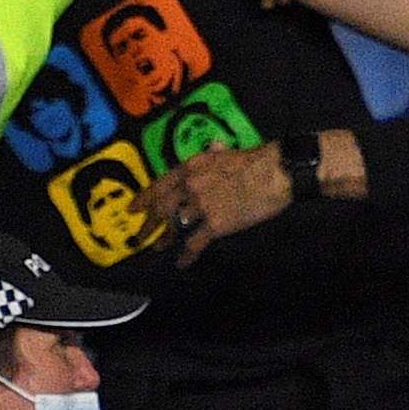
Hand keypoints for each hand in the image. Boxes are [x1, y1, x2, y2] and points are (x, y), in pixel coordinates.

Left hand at [139, 143, 291, 265]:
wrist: (275, 173)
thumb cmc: (255, 161)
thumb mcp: (228, 151)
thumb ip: (215, 151)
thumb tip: (213, 146)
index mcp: (191, 167)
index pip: (159, 185)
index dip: (144, 199)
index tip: (133, 208)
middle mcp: (190, 186)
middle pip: (161, 209)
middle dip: (148, 225)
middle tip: (139, 237)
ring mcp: (201, 206)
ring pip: (175, 227)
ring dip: (164, 240)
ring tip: (157, 249)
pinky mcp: (215, 224)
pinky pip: (194, 244)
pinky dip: (186, 256)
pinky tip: (181, 263)